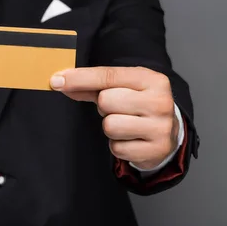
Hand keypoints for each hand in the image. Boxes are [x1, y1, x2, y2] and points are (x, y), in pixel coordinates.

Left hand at [50, 67, 178, 169]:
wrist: (169, 131)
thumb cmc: (138, 104)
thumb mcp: (122, 87)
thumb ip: (92, 84)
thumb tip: (60, 82)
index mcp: (151, 79)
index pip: (108, 75)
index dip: (80, 78)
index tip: (57, 80)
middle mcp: (160, 101)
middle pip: (106, 101)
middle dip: (104, 107)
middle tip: (117, 109)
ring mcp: (160, 127)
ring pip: (110, 126)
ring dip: (110, 127)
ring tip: (124, 124)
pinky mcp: (156, 150)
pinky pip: (117, 148)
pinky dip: (118, 145)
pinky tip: (130, 139)